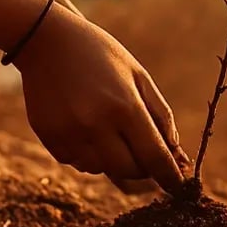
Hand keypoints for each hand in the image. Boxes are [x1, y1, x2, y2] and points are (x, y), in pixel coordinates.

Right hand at [12, 3, 189, 192]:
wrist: (47, 40)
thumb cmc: (101, 55)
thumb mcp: (138, 76)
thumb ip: (160, 116)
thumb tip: (175, 155)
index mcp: (125, 106)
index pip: (155, 156)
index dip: (170, 176)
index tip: (179, 187)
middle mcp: (96, 124)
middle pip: (129, 171)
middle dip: (142, 168)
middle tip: (143, 154)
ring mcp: (69, 132)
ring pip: (101, 169)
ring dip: (111, 159)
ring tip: (106, 126)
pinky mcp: (49, 137)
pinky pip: (76, 161)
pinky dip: (86, 152)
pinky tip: (82, 123)